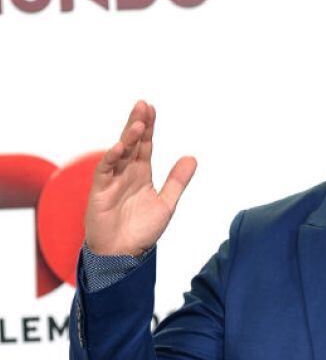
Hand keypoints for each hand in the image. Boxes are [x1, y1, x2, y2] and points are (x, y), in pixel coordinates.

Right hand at [83, 100, 196, 256]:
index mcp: (141, 173)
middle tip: (143, 105)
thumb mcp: (166, 203)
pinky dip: (111, 159)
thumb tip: (192, 157)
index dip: (149, 127)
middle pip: (132, 143)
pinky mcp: (99, 192)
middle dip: (137, 124)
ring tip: (139, 124)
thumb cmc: (141, 230)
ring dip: (128, 138)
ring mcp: (111, 180)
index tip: (151, 109)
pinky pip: (105, 171)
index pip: (145, 145)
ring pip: (118, 153)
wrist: (123, 254)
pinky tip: (121, 147)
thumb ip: (177, 181)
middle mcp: (125, 173)